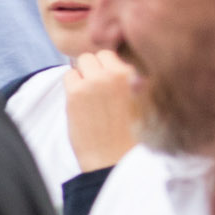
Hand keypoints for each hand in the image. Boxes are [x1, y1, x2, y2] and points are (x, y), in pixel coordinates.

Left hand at [64, 50, 143, 170]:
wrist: (114, 161)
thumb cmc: (131, 136)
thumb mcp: (145, 103)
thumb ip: (136, 81)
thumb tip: (117, 62)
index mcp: (139, 76)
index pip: (117, 54)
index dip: (110, 67)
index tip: (110, 83)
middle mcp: (119, 74)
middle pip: (99, 55)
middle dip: (97, 69)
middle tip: (99, 91)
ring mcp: (96, 81)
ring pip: (83, 61)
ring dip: (83, 75)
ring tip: (91, 98)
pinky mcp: (77, 92)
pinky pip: (68, 75)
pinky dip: (71, 85)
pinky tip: (81, 104)